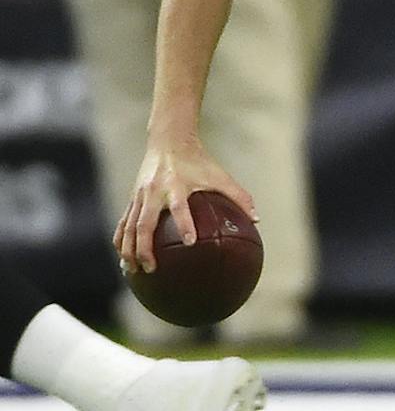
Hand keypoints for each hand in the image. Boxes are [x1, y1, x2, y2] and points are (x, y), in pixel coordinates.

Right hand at [116, 136, 255, 273]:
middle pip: (143, 224)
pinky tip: (123, 257)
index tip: (189, 243)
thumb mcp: (219, 175)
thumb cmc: (198, 160)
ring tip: (131, 270)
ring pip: (128, 227)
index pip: (179, 207)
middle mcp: (154, 192)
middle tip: (151, 268)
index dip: (184, 224)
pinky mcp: (132, 199)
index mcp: (176, 185)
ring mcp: (139, 196)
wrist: (168, 140)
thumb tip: (257, 219)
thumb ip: (239, 196)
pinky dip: (121, 240)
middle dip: (145, 248)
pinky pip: (123, 223)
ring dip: (128, 249)